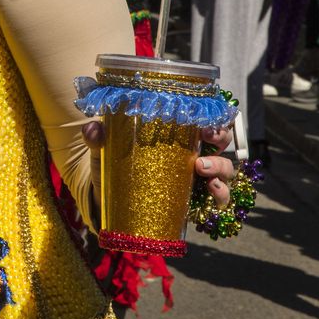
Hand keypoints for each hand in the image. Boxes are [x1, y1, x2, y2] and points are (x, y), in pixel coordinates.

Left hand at [82, 121, 238, 207]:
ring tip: (201, 168)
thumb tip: (93, 128)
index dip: (213, 116)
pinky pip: (219, 200)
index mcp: (176, 135)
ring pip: (225, 169)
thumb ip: (98, 138)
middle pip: (221, 141)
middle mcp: (193, 154)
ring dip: (220, 166)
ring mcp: (197, 180)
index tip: (205, 118)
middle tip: (206, 137)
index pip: (205, 119)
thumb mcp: (104, 150)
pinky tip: (211, 191)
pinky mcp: (195, 203)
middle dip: (221, 136)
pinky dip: (221, 195)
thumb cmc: (112, 166)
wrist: (108, 199)